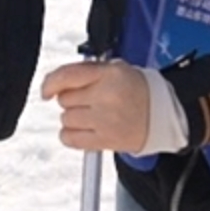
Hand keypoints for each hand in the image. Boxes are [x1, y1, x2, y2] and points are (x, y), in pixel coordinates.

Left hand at [38, 60, 154, 151]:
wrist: (162, 116)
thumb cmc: (137, 91)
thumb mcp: (115, 69)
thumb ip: (85, 71)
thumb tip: (56, 82)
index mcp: (109, 75)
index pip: (67, 77)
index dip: (50, 84)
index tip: (47, 91)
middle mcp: (106, 97)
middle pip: (65, 100)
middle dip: (72, 100)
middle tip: (90, 101)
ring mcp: (104, 120)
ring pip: (66, 119)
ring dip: (73, 118)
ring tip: (93, 115)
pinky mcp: (104, 141)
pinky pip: (69, 138)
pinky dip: (71, 135)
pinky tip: (85, 129)